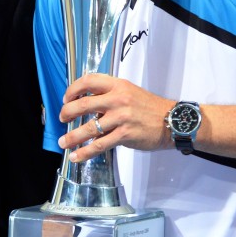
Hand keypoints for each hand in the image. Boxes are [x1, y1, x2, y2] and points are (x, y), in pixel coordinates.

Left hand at [57, 73, 173, 162]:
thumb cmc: (150, 107)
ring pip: (89, 128)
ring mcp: (121, 118)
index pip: (88, 81)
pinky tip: (76, 155)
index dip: (73, 89)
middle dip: (67, 112)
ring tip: (63, 142)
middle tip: (62, 119)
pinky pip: (100, 144)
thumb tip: (87, 105)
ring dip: (72, 136)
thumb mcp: (129, 91)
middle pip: (83, 104)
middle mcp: (118, 99)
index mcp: (118, 85)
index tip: (66, 98)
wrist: (173, 121)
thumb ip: (109, 95)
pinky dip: (86, 151)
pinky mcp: (125, 135)